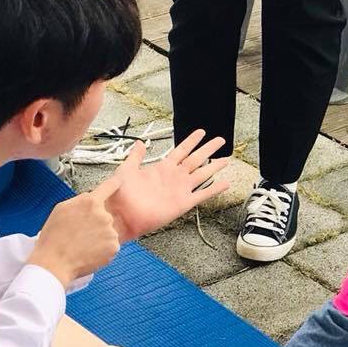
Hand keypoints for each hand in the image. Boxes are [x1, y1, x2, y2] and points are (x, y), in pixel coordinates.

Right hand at [28, 174, 121, 287]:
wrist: (54, 263)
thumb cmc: (54, 238)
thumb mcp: (61, 209)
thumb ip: (80, 201)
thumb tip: (90, 198)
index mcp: (89, 202)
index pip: (108, 187)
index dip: (115, 184)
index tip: (119, 181)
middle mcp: (103, 215)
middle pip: (105, 215)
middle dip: (96, 223)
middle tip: (81, 233)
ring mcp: (110, 231)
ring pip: (108, 231)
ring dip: (100, 237)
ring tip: (83, 244)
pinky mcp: (114, 247)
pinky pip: (111, 245)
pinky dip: (103, 249)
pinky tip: (89, 252)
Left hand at [103, 129, 229, 241]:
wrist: (121, 214)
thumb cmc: (122, 193)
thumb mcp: (127, 168)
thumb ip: (136, 156)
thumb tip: (140, 143)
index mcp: (162, 168)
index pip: (181, 150)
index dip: (191, 141)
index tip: (201, 132)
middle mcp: (174, 177)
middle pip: (196, 159)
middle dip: (208, 149)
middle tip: (220, 141)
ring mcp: (180, 190)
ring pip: (202, 174)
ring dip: (214, 166)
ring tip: (226, 159)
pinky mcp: (183, 203)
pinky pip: (202, 195)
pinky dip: (214, 189)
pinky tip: (225, 183)